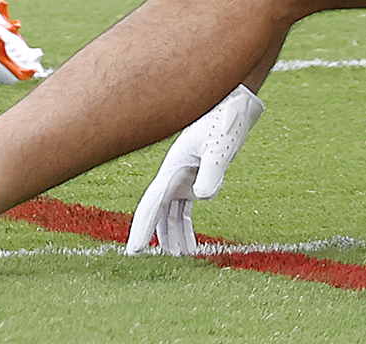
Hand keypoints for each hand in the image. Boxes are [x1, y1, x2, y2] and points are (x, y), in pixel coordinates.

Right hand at [124, 85, 263, 254]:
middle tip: (151, 260)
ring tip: (180, 257)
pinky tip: (192, 242)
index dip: (141, 229)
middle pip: (158, 212)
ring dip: (173, 234)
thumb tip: (203, 198)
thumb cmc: (224, 122)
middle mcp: (173, 176)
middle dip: (154, 236)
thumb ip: (212, 171)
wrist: (231, 104)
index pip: (151, 205)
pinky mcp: (196, 177)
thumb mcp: (219, 147)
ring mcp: (183, 178)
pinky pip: (185, 208)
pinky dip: (186, 225)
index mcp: (172, 170)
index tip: (133, 251)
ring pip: (171, 213)